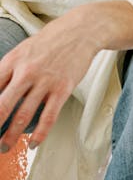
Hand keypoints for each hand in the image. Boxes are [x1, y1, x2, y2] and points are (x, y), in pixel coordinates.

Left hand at [0, 11, 99, 150]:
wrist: (79, 32)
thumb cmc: (49, 42)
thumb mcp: (21, 51)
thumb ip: (7, 71)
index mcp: (11, 62)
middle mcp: (25, 72)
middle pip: (2, 106)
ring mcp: (44, 82)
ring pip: (23, 115)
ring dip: (12, 135)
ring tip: (5, 147)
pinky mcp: (62, 89)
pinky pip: (48, 117)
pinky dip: (39, 134)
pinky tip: (33, 144)